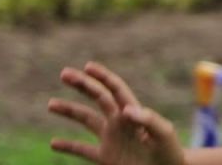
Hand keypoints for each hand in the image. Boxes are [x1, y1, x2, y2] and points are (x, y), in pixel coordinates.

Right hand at [48, 61, 184, 164]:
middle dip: (83, 85)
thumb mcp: (164, 133)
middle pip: (98, 98)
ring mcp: (112, 138)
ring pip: (86, 120)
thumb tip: (125, 110)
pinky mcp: (107, 157)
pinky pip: (83, 151)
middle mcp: (120, 122)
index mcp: (133, 112)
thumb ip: (148, 119)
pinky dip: (68, 147)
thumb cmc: (170, 151)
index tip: (87, 67)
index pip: (116, 89)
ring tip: (51, 104)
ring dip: (69, 111)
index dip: (103, 76)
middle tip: (64, 74)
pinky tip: (53, 143)